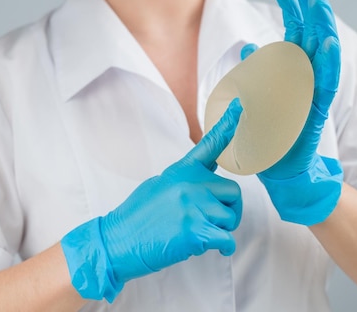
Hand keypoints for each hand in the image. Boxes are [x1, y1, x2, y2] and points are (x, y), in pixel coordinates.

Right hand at [61, 99, 242, 301]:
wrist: (117, 240)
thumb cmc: (136, 218)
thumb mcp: (158, 187)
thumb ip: (183, 182)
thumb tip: (203, 185)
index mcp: (180, 171)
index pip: (209, 145)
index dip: (227, 125)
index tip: (239, 106)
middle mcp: (189, 184)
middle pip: (234, 192)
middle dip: (228, 210)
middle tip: (209, 222)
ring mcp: (192, 205)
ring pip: (231, 218)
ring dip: (221, 231)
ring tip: (196, 234)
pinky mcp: (194, 229)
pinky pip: (227, 239)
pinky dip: (224, 247)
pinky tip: (215, 249)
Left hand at [243, 0, 342, 225]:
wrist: (281, 173)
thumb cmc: (267, 138)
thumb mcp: (252, 102)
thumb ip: (255, 75)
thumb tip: (248, 51)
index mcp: (290, 74)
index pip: (294, 33)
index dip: (291, 9)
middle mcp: (305, 80)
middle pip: (310, 36)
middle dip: (306, 7)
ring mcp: (313, 94)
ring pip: (322, 54)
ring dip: (320, 26)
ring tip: (318, 0)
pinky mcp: (315, 111)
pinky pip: (325, 83)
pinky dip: (327, 63)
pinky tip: (327, 41)